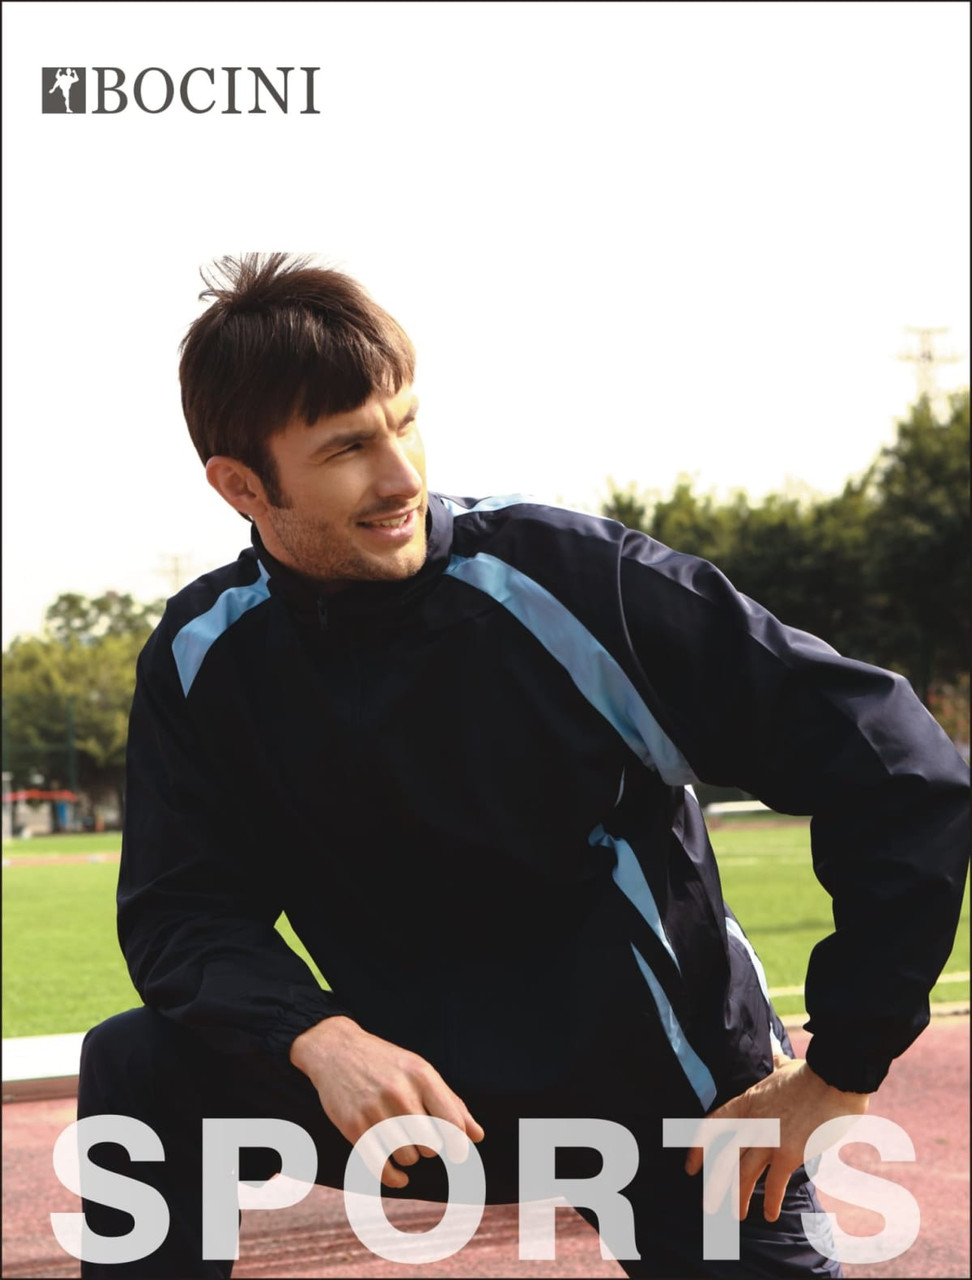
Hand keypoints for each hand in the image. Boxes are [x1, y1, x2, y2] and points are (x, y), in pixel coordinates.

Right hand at [290, 1016, 484, 1188]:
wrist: (337, 1050)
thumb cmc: (387, 1063)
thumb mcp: (420, 1071)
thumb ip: (451, 1103)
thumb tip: (477, 1136)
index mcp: (421, 1075)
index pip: (451, 1122)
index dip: (458, 1146)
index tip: (458, 1155)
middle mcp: (399, 1092)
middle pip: (430, 1146)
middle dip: (429, 1148)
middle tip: (419, 1135)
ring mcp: (374, 1109)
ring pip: (407, 1158)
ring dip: (408, 1156)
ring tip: (400, 1138)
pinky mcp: (353, 1126)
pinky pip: (380, 1167)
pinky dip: (393, 1177)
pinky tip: (397, 1174)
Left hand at [685, 1056, 868, 1221]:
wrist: (834, 1079)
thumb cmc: (812, 1072)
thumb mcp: (784, 1066)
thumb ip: (775, 1063)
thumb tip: (774, 1048)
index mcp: (746, 1102)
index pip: (711, 1126)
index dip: (697, 1148)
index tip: (690, 1166)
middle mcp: (751, 1123)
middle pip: (723, 1158)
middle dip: (714, 1186)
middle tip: (708, 1206)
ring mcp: (768, 1139)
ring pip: (744, 1175)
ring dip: (738, 1199)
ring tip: (736, 1217)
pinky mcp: (788, 1153)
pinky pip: (774, 1184)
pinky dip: (770, 1202)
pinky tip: (769, 1215)